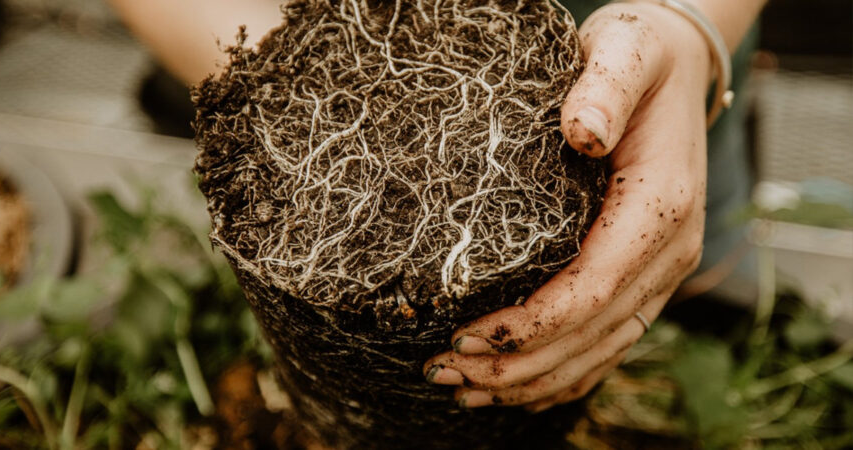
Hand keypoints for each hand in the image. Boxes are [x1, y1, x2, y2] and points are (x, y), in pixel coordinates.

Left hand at [424, 3, 710, 411]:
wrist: (677, 69)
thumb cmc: (642, 59)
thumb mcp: (625, 50)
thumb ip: (605, 87)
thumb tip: (581, 131)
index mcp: (661, 208)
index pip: (593, 289)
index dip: (529, 326)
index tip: (463, 335)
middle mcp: (668, 253)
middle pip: (590, 335)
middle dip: (515, 364)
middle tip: (443, 372)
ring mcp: (660, 272)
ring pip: (598, 352)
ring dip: (531, 380)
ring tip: (463, 389)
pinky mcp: (643, 278)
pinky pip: (608, 344)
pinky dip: (562, 375)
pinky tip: (516, 388)